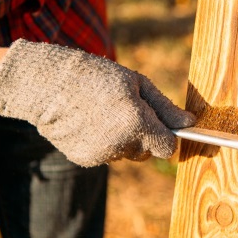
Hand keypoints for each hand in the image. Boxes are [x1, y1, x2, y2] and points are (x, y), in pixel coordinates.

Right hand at [0, 39, 195, 166]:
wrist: (48, 85)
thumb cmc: (97, 77)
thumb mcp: (137, 84)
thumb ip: (165, 108)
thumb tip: (190, 123)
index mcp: (137, 122)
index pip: (168, 148)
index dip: (166, 137)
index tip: (159, 126)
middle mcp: (122, 144)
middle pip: (147, 152)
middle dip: (144, 137)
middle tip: (127, 113)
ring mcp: (102, 154)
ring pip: (126, 154)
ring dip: (123, 140)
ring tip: (105, 115)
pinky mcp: (85, 160)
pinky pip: (106, 156)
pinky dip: (104, 144)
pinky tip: (91, 124)